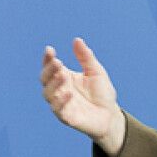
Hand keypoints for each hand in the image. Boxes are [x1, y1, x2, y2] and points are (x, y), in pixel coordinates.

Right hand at [40, 38, 124, 156]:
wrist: (111, 115)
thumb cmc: (102, 93)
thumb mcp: (96, 71)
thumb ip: (86, 57)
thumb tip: (77, 39)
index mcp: (64, 78)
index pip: (51, 67)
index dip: (48, 59)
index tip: (50, 50)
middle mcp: (59, 90)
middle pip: (45, 79)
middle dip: (49, 70)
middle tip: (57, 62)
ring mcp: (61, 104)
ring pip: (48, 94)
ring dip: (54, 84)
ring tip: (63, 75)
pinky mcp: (67, 117)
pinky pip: (59, 110)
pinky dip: (61, 101)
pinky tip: (69, 93)